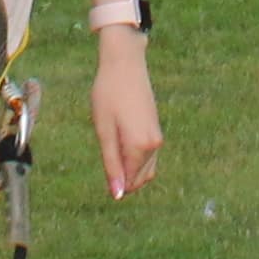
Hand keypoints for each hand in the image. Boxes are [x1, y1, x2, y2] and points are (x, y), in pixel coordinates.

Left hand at [82, 29, 162, 201]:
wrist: (125, 64)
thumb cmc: (108, 95)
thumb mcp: (104, 131)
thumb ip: (112, 164)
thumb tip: (118, 194)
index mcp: (140, 147)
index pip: (130, 182)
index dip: (115, 184)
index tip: (101, 170)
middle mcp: (154, 145)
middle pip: (141, 178)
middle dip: (124, 179)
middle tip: (104, 160)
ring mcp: (157, 137)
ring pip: (146, 168)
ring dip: (130, 169)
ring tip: (111, 150)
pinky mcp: (156, 129)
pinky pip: (148, 156)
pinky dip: (135, 159)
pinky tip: (120, 143)